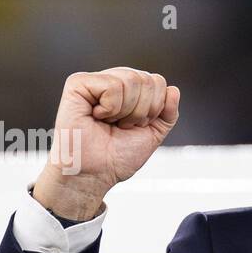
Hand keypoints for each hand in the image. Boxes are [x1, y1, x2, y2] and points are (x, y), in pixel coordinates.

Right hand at [32, 67, 180, 220]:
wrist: (94, 173)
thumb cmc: (116, 157)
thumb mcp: (153, 134)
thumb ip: (168, 113)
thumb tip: (173, 89)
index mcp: (129, 91)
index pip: (157, 81)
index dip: (154, 108)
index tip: (136, 126)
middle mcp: (112, 81)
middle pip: (147, 79)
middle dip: (141, 111)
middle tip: (121, 126)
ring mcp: (94, 81)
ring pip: (131, 80)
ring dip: (126, 112)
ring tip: (109, 123)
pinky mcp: (77, 83)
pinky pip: (112, 85)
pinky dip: (110, 108)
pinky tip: (96, 116)